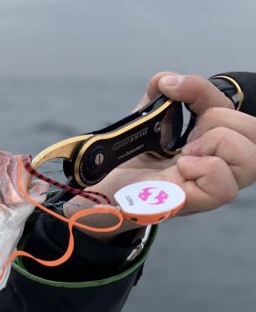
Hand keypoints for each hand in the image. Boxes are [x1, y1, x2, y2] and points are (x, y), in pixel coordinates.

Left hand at [64, 72, 255, 239]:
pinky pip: (225, 187)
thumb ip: (157, 99)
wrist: (99, 193)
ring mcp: (211, 186)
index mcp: (211, 139)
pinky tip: (180, 170)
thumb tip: (166, 81)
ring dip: (217, 144)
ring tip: (185, 154)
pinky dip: (204, 169)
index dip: (202, 88)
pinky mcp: (196, 204)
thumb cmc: (127, 163)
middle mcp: (220, 163)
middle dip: (220, 118)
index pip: (230, 104)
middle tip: (186, 136)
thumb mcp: (144, 124)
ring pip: (252, 157)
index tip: (169, 86)